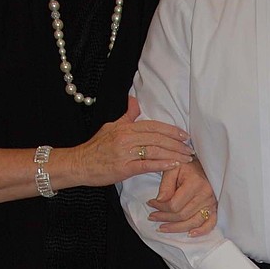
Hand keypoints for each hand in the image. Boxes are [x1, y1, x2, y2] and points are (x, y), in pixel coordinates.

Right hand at [67, 96, 192, 186]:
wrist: (79, 164)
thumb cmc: (96, 148)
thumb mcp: (111, 127)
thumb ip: (127, 116)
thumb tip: (134, 100)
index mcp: (125, 127)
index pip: (153, 126)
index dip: (171, 130)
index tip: (185, 135)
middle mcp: (126, 138)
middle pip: (157, 138)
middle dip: (177, 143)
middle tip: (190, 148)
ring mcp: (125, 153)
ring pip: (155, 150)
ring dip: (174, 154)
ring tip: (186, 158)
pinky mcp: (124, 168)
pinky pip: (147, 165)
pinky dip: (162, 164)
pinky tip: (174, 165)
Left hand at [148, 159, 216, 234]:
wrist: (203, 165)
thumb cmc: (186, 166)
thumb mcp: (172, 169)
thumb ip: (165, 185)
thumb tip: (159, 201)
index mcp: (195, 184)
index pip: (174, 204)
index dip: (160, 207)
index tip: (151, 203)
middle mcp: (205, 195)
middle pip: (182, 215)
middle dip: (164, 218)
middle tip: (152, 216)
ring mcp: (211, 203)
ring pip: (193, 222)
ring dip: (176, 228)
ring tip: (162, 227)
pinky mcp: (215, 208)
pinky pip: (210, 223)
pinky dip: (201, 231)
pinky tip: (190, 234)